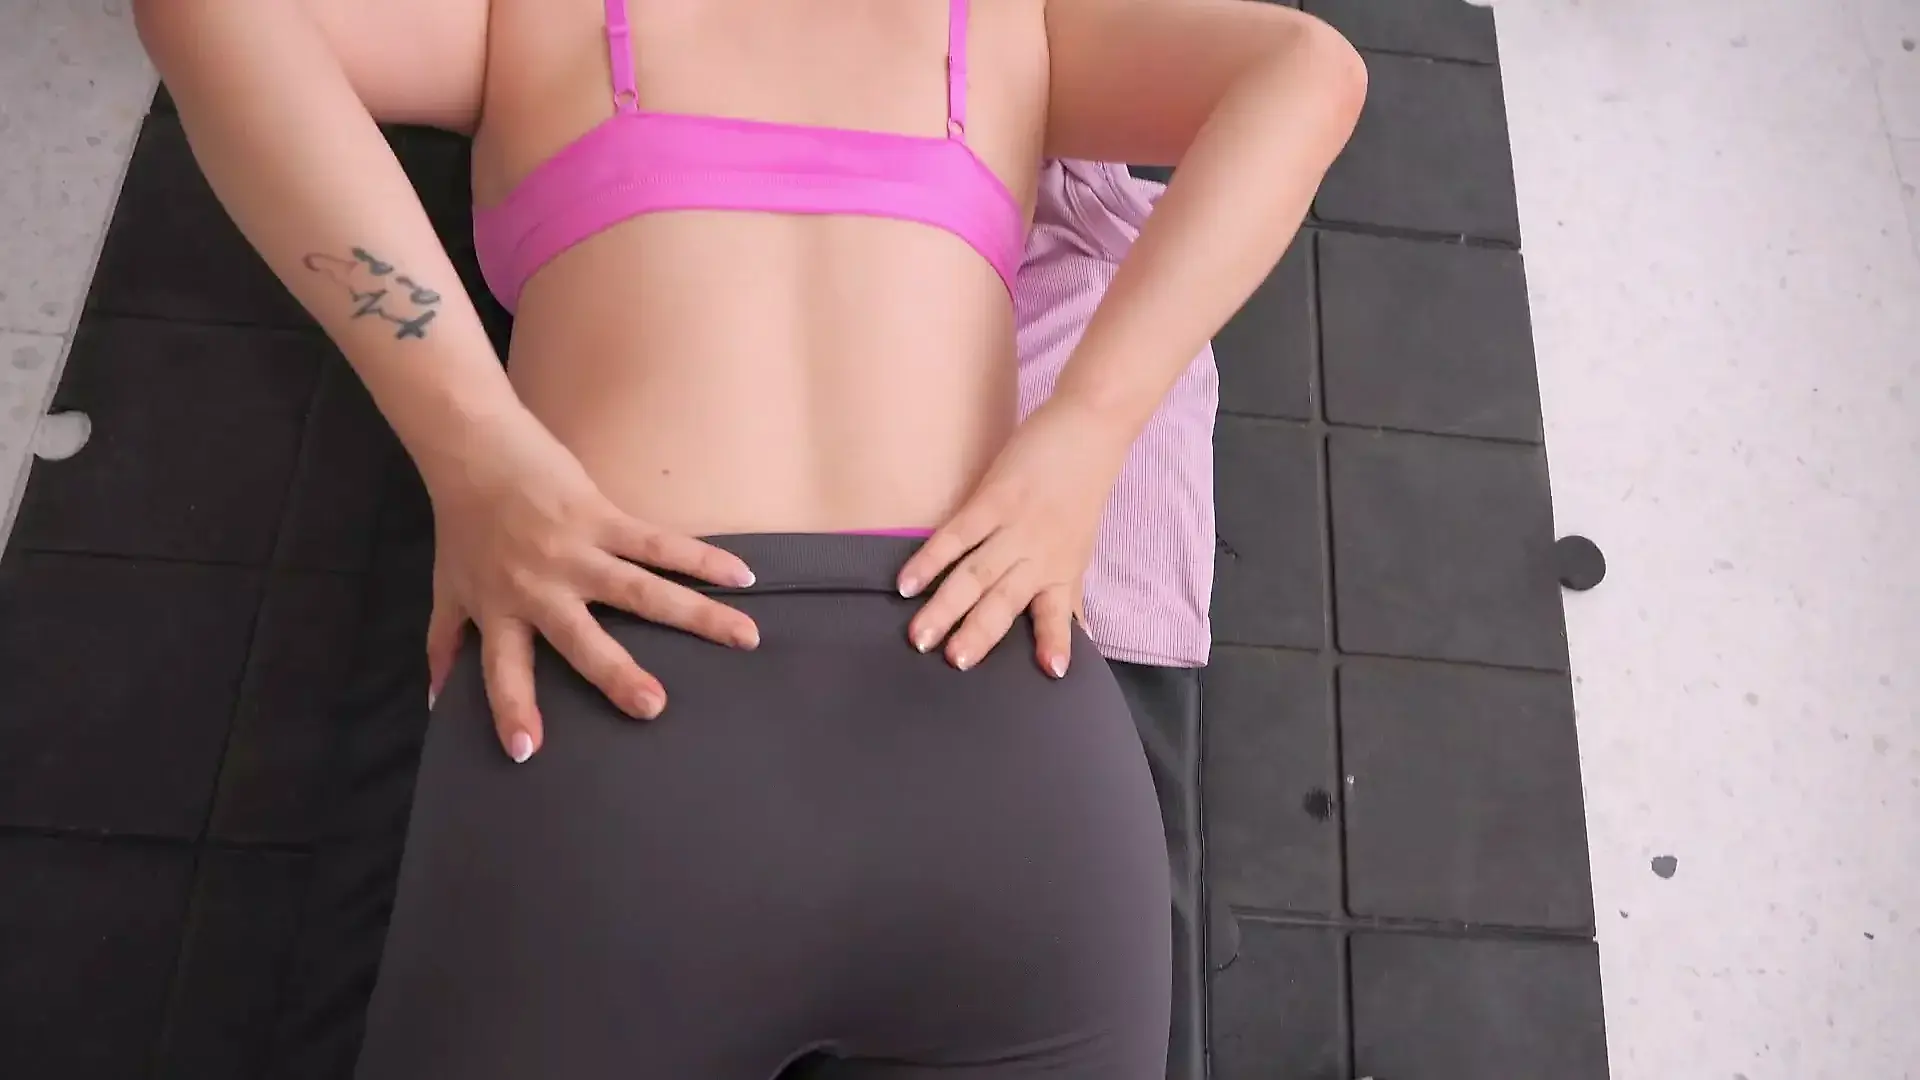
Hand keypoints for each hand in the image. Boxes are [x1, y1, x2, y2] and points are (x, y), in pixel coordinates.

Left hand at [422, 409, 758, 761]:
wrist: (472, 450)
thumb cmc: (463, 523)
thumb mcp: (447, 589)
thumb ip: (444, 644)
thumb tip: (435, 700)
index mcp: (501, 610)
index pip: (504, 670)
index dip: (512, 709)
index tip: (527, 752)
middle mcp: (541, 587)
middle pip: (582, 638)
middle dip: (615, 673)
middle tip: (653, 706)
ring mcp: (576, 551)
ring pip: (641, 590)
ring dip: (694, 615)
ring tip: (741, 637)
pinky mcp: (602, 516)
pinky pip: (659, 543)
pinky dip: (702, 559)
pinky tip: (741, 576)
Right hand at [896, 398, 1130, 676]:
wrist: (1092, 426)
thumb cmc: (1084, 487)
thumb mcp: (1080, 546)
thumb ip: (1068, 592)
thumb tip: (1081, 636)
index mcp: (1062, 569)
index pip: (1056, 612)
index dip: (1054, 640)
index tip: (1051, 672)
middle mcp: (1040, 553)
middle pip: (1004, 599)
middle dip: (978, 633)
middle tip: (952, 662)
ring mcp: (1015, 525)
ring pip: (975, 573)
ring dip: (946, 605)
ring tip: (921, 636)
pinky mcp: (993, 497)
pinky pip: (957, 535)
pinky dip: (930, 559)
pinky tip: (907, 582)